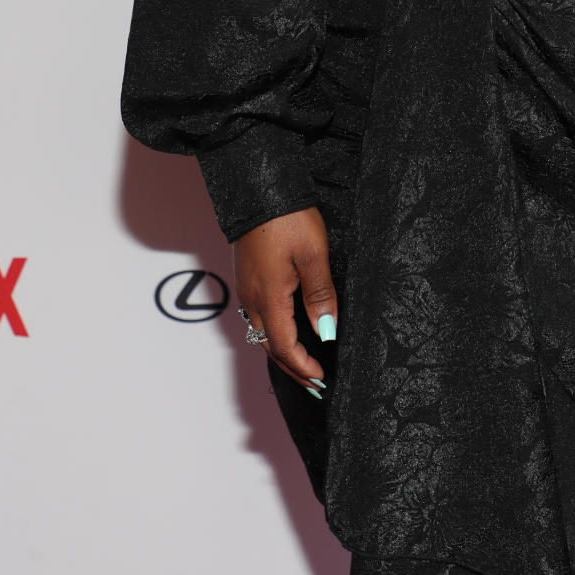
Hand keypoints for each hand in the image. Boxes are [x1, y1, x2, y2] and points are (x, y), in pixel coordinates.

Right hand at [233, 207, 335, 395]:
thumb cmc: (288, 219)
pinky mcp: (247, 278)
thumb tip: (326, 332)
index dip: (303, 368)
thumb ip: (321, 296)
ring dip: (283, 353)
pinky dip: (275, 334)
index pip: (285, 348)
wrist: (259, 190)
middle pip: (271, 347)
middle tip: (315, 384)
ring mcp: (247, 289)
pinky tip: (289, 332)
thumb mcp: (314, 256)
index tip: (322, 380)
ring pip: (263, 334)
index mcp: (269, 298)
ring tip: (304, 365)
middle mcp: (253, 299)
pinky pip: (260, 318)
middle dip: (293, 369)